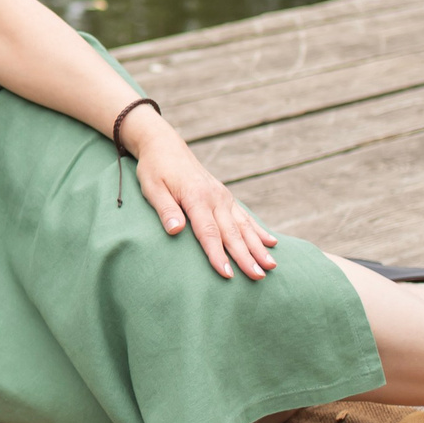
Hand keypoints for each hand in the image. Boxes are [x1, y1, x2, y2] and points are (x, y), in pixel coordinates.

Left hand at [127, 114, 278, 281]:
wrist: (165, 145)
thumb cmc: (154, 169)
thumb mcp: (152, 188)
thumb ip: (165, 209)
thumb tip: (174, 230)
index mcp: (196, 197)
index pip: (208, 232)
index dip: (218, 255)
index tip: (228, 275)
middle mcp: (215, 198)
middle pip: (232, 233)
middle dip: (246, 257)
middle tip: (259, 277)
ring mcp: (223, 196)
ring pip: (243, 226)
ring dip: (258, 247)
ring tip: (272, 266)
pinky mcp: (225, 196)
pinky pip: (244, 216)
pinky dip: (258, 230)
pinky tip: (271, 242)